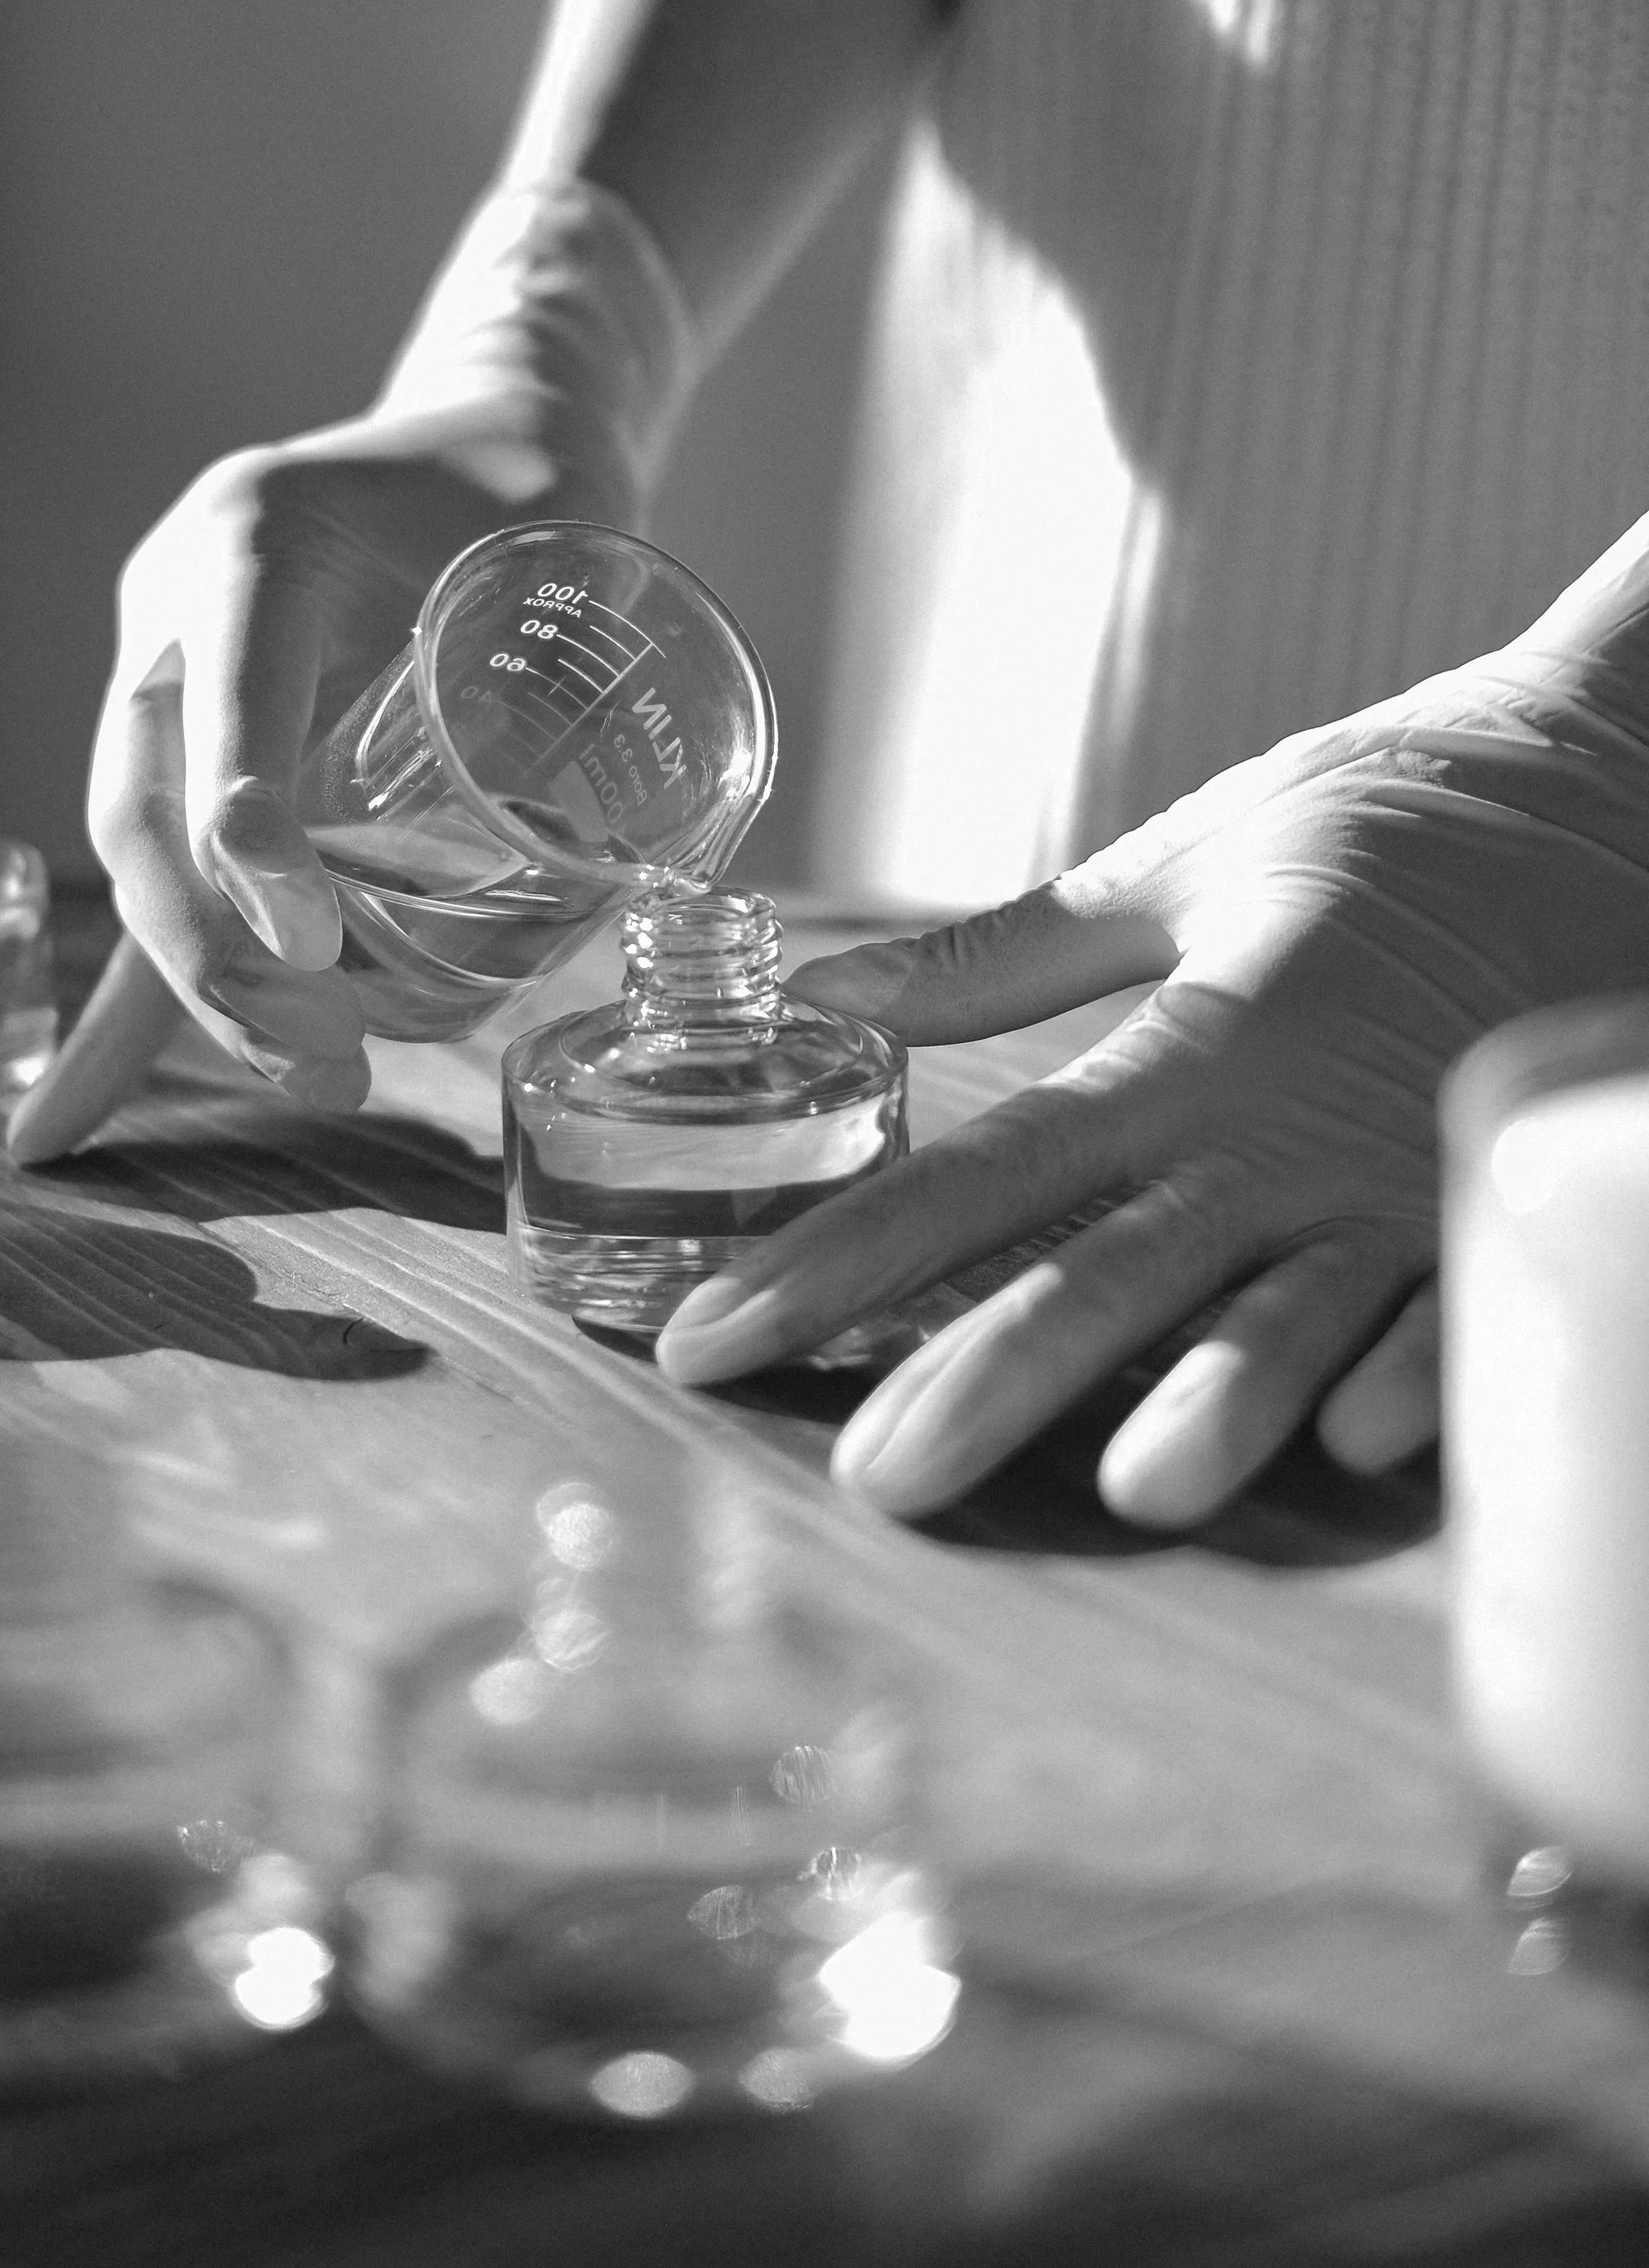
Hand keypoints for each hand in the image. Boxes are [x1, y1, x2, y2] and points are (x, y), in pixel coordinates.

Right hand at [8, 182, 679, 1164]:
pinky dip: (126, 1007)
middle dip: (216, 953)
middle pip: (145, 805)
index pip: (227, 700)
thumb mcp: (566, 547)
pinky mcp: (184, 753)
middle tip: (322, 1056)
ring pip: (141, 860)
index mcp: (252, 536)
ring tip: (313, 1077)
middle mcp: (175, 608)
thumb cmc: (533, 489)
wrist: (481, 437)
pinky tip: (63, 1127)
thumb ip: (575, 673)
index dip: (249, 828)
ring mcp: (162, 682)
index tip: (312, 943)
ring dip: (203, 992)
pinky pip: (152, 888)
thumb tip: (617, 873)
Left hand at [655, 650, 1648, 1524]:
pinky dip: (1425, 1370)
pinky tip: (1368, 1438)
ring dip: (1221, 1397)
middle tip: (872, 1481)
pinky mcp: (1505, 1200)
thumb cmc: (1390, 815)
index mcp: (1188, 1045)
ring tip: (1136, 1487)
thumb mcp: (1186, 860)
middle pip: (1108, 1275)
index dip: (833, 1265)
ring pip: (1296, 1313)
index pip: (975, 1178)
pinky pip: (1466, 1306)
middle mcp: (1283, 1133)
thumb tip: (827, 992)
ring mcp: (1406, 1180)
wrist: (1612, 781)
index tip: (709, 1343)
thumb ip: (1007, 955)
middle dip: (987, 1382)